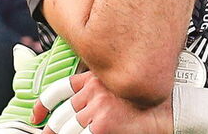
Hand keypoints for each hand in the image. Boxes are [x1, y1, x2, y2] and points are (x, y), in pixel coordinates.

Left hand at [34, 72, 171, 133]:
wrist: (172, 108)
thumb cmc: (151, 102)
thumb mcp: (121, 87)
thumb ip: (98, 93)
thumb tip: (80, 114)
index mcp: (95, 78)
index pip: (59, 89)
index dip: (42, 106)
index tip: (35, 117)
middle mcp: (92, 91)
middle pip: (61, 116)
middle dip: (51, 131)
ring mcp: (96, 109)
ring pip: (67, 130)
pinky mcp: (101, 125)